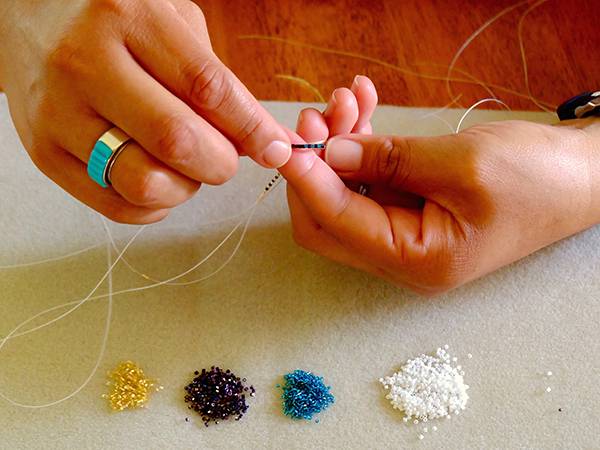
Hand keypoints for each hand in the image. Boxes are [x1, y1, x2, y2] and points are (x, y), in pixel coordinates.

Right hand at [0, 0, 290, 222]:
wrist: (25, 13)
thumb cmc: (112, 17)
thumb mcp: (171, 21)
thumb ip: (217, 80)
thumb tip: (266, 140)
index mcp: (129, 19)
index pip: (208, 88)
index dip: (251, 128)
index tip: (275, 149)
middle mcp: (86, 64)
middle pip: (177, 142)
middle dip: (220, 163)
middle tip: (224, 157)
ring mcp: (58, 112)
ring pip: (144, 182)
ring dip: (185, 188)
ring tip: (183, 166)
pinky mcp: (44, 152)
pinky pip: (116, 206)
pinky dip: (154, 206)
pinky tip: (157, 178)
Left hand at [281, 76, 599, 293]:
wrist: (579, 179)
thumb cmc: (536, 180)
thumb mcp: (461, 164)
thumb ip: (389, 160)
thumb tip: (330, 152)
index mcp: (416, 261)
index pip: (337, 224)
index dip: (307, 181)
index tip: (286, 141)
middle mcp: (401, 257)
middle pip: (327, 219)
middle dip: (316, 165)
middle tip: (318, 114)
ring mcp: (403, 235)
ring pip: (344, 195)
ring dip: (337, 147)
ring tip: (347, 99)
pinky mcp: (409, 211)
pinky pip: (368, 182)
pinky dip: (360, 147)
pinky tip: (363, 108)